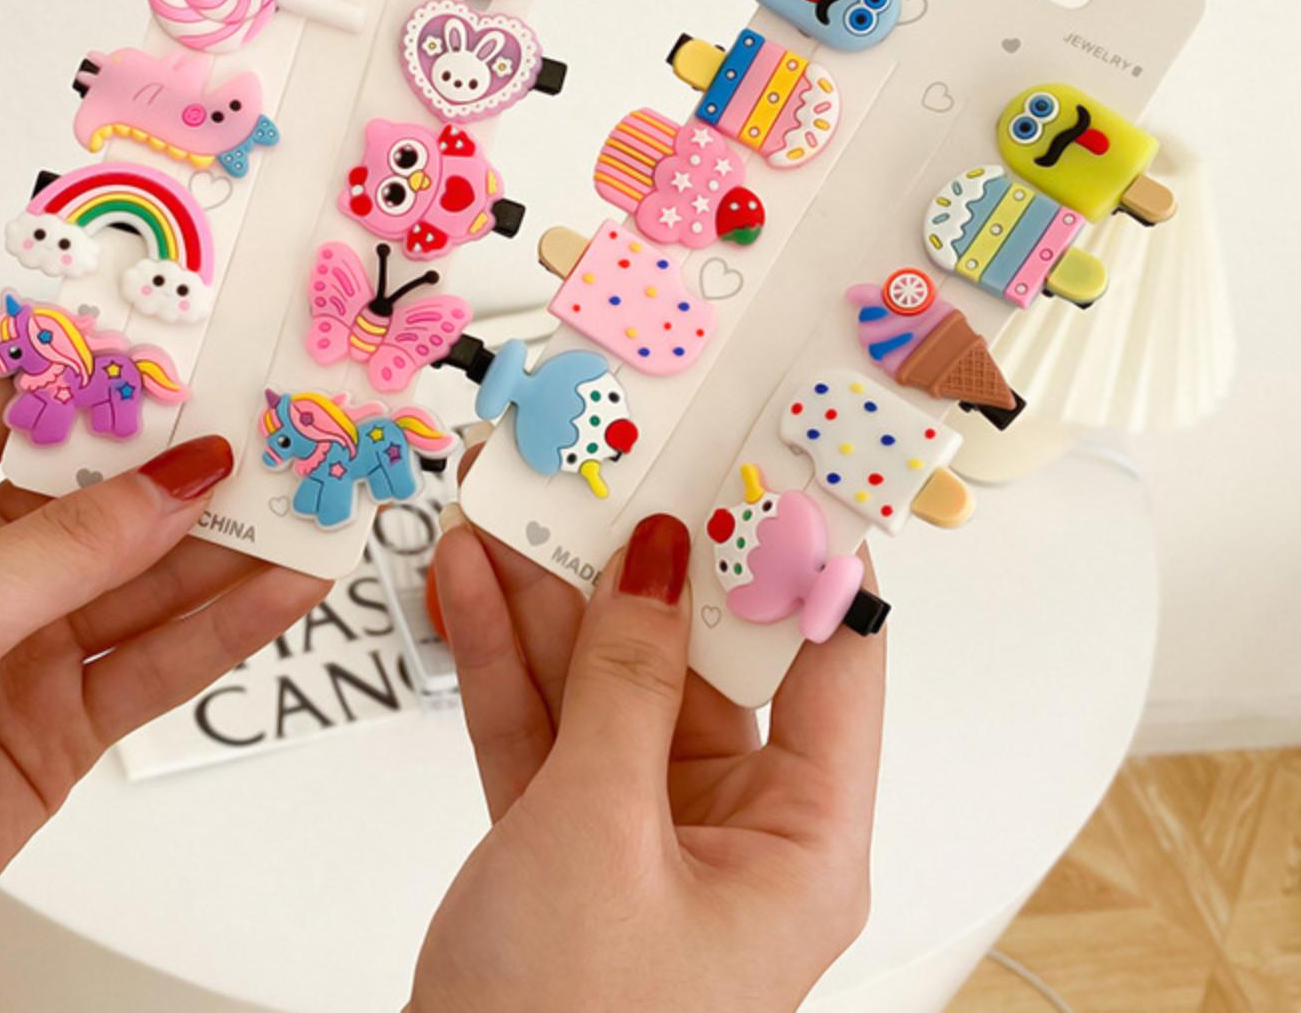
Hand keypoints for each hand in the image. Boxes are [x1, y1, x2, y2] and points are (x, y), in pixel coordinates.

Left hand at [0, 362, 328, 1012]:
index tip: (186, 330)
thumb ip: (65, 550)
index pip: (16, 400)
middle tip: (278, 425)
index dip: (100, 362)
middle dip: (192, 458)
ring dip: (232, 542)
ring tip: (309, 502)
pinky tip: (280, 588)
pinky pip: (162, 660)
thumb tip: (177, 481)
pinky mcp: (62, 725)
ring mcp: (22, 648)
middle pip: (106, 490)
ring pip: (151, 575)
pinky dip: (229, 625)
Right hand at [411, 478, 883, 1012]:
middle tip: (612, 464)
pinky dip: (506, 658)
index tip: (769, 461)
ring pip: (608, 680)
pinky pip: (545, 724)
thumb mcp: (599, 829)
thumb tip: (659, 559)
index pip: (829, 662)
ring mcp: (644, 830)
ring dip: (553, 597)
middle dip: (642, 562)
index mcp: (802, 840)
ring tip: (514, 503)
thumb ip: (625, 682)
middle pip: (700, 656)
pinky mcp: (566, 838)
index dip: (803, 554)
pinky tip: (470, 582)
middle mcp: (734, 828)